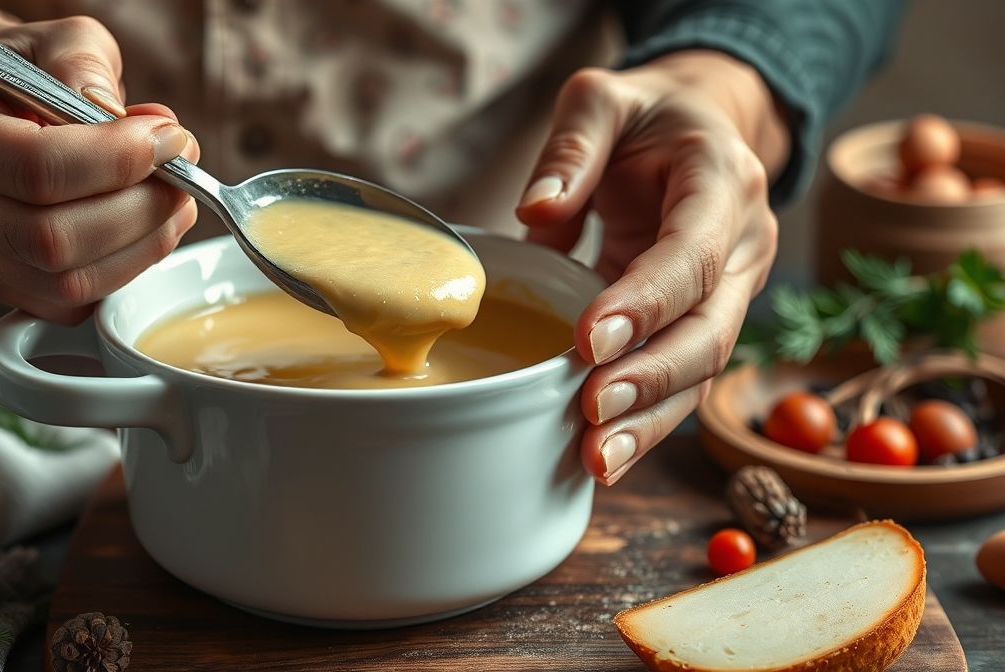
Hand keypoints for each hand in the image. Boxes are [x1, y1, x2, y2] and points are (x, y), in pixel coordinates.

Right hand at [0, 16, 199, 323]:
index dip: (119, 162)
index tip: (170, 140)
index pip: (36, 168)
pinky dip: (117, 275)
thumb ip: (87, 67)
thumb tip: (126, 123)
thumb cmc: (23, 69)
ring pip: (64, 282)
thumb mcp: (55, 40)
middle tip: (182, 179)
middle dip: (140, 212)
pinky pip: (64, 304)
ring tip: (173, 204)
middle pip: (50, 239)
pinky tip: (138, 232)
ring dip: (140, 249)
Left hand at [517, 51, 787, 484]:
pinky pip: (683, 379)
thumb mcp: (602, 98)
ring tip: (596, 458)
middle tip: (591, 412)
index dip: (646, 301)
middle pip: (710, 328)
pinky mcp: (705, 321)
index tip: (589, 340)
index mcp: (721, 181)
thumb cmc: (644, 116)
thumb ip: (571, 145)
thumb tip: (536, 210)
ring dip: (651, 419)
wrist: (697, 128)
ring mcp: (733, 290)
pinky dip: (647, 420)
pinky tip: (606, 457)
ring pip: (703, 369)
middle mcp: (743, 244)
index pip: (692, 253)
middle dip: (651, 378)